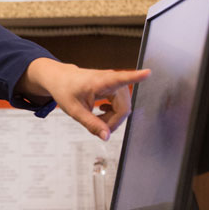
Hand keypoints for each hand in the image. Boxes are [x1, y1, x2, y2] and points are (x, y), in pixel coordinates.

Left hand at [21, 59, 150, 140]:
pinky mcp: (114, 86)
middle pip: (123, 107)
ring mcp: (114, 82)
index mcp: (101, 81)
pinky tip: (101, 111)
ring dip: (112, 117)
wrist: (60, 79)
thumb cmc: (65, 90)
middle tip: (97, 127)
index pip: (121, 78)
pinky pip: (121, 104)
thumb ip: (91, 124)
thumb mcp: (74, 110)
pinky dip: (112, 112)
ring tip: (96, 118)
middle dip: (113, 121)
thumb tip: (106, 137)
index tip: (147, 72)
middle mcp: (110, 79)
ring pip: (123, 107)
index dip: (135, 77)